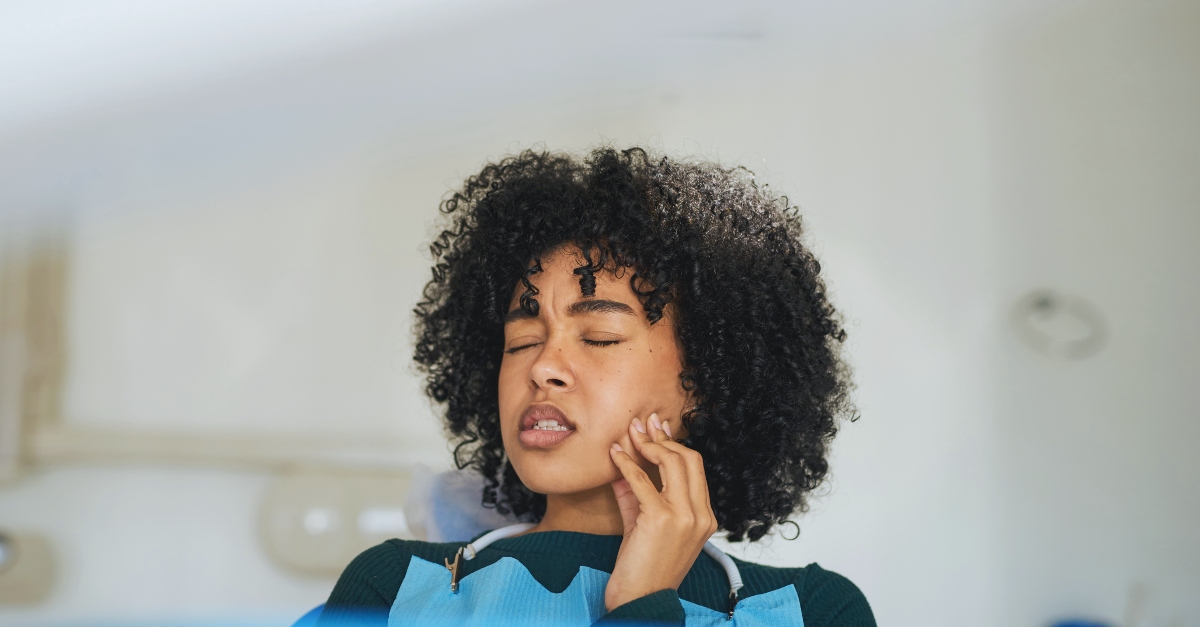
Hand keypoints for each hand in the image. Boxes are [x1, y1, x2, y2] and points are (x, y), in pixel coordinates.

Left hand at [605, 413, 717, 610]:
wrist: (640, 602)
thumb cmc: (642, 568)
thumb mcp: (644, 525)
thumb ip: (637, 494)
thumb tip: (623, 462)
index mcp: (705, 518)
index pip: (696, 469)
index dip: (675, 446)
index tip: (658, 431)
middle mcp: (701, 515)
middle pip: (690, 459)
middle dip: (665, 438)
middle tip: (645, 424)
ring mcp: (685, 516)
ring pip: (673, 462)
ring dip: (648, 443)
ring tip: (630, 432)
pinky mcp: (661, 518)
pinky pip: (642, 480)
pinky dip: (627, 463)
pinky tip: (614, 454)